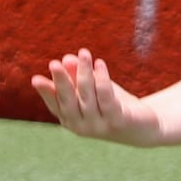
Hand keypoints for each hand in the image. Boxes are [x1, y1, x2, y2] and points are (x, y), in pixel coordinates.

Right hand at [32, 48, 162, 145]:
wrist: (144, 126)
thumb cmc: (113, 105)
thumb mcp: (93, 89)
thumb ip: (79, 76)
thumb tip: (68, 59)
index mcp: (70, 120)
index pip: (55, 104)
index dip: (46, 92)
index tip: (36, 79)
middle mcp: (81, 127)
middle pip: (68, 100)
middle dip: (61, 81)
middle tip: (54, 63)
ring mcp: (98, 126)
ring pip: (87, 94)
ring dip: (84, 71)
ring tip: (84, 53)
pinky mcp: (116, 121)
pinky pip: (106, 96)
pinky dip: (102, 78)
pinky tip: (100, 63)